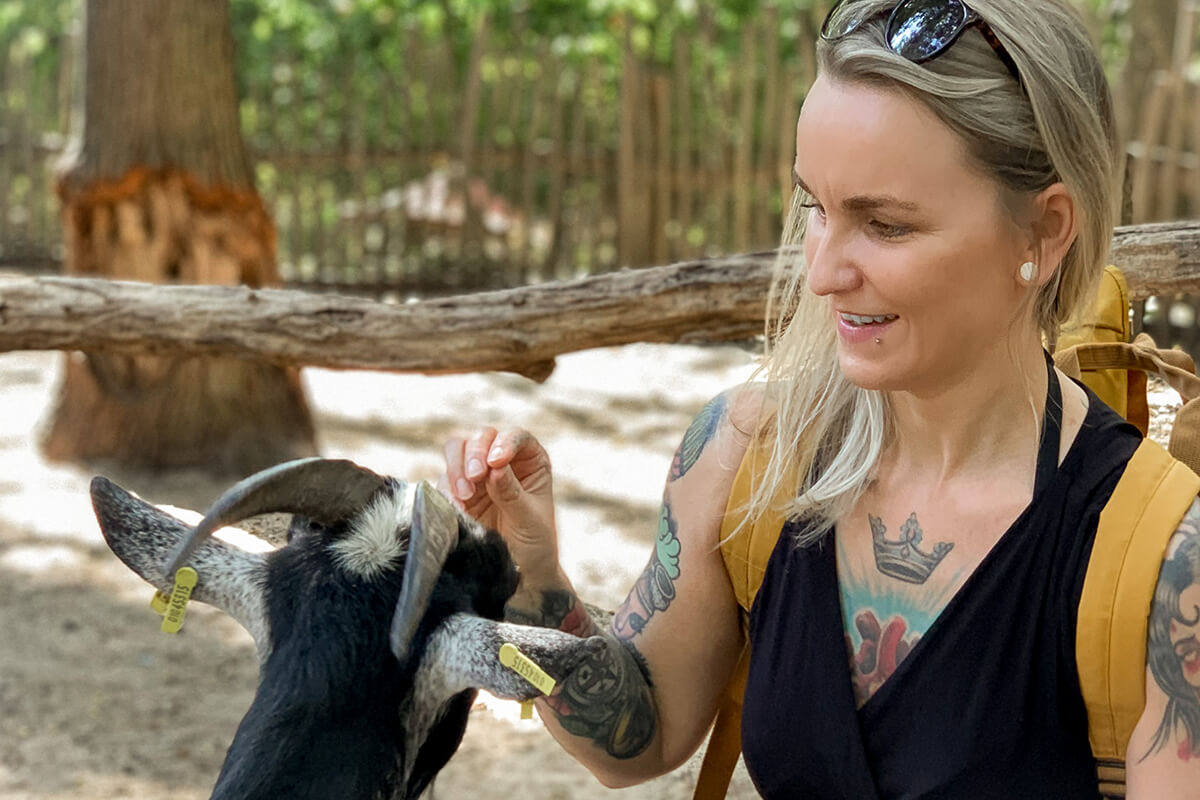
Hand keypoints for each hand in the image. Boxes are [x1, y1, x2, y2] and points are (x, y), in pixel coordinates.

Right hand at [442, 427, 560, 584]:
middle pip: (481, 437)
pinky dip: (446, 489)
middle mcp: (503, 460)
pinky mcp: (458, 492)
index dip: (504, 442)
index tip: (495, 462)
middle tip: (474, 478)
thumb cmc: (535, 543)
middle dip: (474, 453)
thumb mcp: (530, 519)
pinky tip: (456, 506)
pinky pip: (444, 480)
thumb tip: (494, 468)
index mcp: (530, 460)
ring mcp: (479, 474)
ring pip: (457, 450)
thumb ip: (512, 493)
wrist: (520, 573)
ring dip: (456, 467)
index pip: (515, 436)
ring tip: (464, 495)